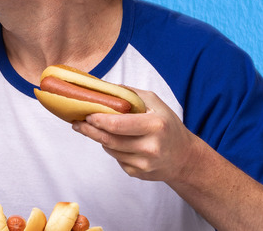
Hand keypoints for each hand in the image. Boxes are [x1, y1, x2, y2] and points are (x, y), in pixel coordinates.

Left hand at [72, 87, 199, 184]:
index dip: (98, 120)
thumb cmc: (168, 125)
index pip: (118, 125)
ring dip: (99, 138)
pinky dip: (112, 149)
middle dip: (90, 130)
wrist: (185, 157)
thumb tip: (103, 88)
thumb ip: (130, 94)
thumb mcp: (155, 103)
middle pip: (109, 140)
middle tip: (77, 123)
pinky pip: (116, 159)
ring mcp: (144, 164)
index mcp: (155, 125)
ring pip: (110, 150)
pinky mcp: (138, 174)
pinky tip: (116, 141)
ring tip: (92, 128)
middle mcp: (150, 147)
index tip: (86, 114)